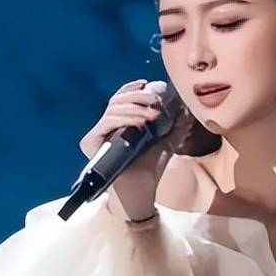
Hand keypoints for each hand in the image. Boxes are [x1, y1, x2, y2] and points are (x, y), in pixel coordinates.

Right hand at [78, 78, 188, 218]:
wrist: (140, 192)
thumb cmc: (149, 170)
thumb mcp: (164, 144)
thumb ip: (173, 128)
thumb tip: (185, 111)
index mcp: (118, 124)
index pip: (121, 98)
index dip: (132, 88)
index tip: (147, 83)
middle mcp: (105, 127)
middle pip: (117, 100)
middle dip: (138, 97)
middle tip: (157, 101)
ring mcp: (96, 135)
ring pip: (113, 109)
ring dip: (136, 108)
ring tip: (154, 114)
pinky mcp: (91, 142)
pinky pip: (107, 122)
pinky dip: (125, 118)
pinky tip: (142, 122)